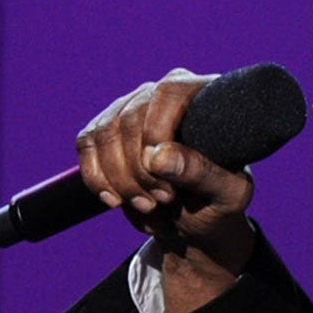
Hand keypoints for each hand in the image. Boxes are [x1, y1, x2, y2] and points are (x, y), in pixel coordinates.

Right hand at [76, 70, 256, 312]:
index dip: (157, 131)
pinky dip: (97, 179)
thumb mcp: (227, 194)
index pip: (168, 93)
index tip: (162, 173)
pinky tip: (115, 200)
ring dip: (119, 179)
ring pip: (105, 134)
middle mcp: (162, 94)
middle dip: (140, 170)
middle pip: (131, 118)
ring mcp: (129, 108)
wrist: (192, 219)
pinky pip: (86, 145)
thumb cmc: (218, 202)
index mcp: (202, 96)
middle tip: (163, 200)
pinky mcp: (105, 130)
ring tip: (146, 205)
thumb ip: (202, 173)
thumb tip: (159, 156)